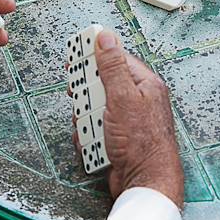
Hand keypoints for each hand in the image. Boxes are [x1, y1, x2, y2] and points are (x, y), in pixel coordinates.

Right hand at [79, 30, 183, 207]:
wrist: (144, 182)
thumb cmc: (142, 141)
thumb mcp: (122, 97)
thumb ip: (112, 66)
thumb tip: (105, 37)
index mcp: (144, 84)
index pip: (116, 59)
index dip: (94, 56)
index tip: (75, 53)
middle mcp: (137, 101)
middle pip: (101, 86)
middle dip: (88, 96)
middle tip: (82, 100)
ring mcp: (126, 122)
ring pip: (94, 110)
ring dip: (87, 121)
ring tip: (94, 130)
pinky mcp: (117, 140)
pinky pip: (94, 131)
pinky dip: (90, 138)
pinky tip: (95, 145)